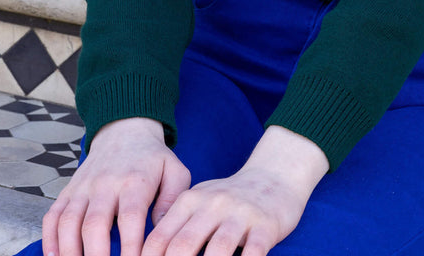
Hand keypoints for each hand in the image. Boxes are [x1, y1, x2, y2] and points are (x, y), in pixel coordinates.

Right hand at [42, 117, 190, 255]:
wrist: (125, 131)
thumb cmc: (153, 159)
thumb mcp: (174, 171)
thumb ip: (172, 200)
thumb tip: (161, 230)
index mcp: (135, 180)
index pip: (130, 217)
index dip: (130, 246)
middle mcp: (105, 183)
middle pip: (95, 223)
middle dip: (96, 255)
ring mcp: (83, 187)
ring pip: (69, 222)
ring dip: (70, 251)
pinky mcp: (68, 190)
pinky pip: (53, 216)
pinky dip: (50, 239)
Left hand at [142, 126, 328, 255]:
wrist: (275, 176)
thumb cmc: (229, 200)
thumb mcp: (200, 203)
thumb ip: (176, 227)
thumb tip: (149, 255)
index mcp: (190, 201)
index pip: (160, 240)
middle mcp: (213, 204)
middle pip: (183, 246)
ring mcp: (240, 214)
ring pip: (217, 250)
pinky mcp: (265, 226)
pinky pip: (252, 253)